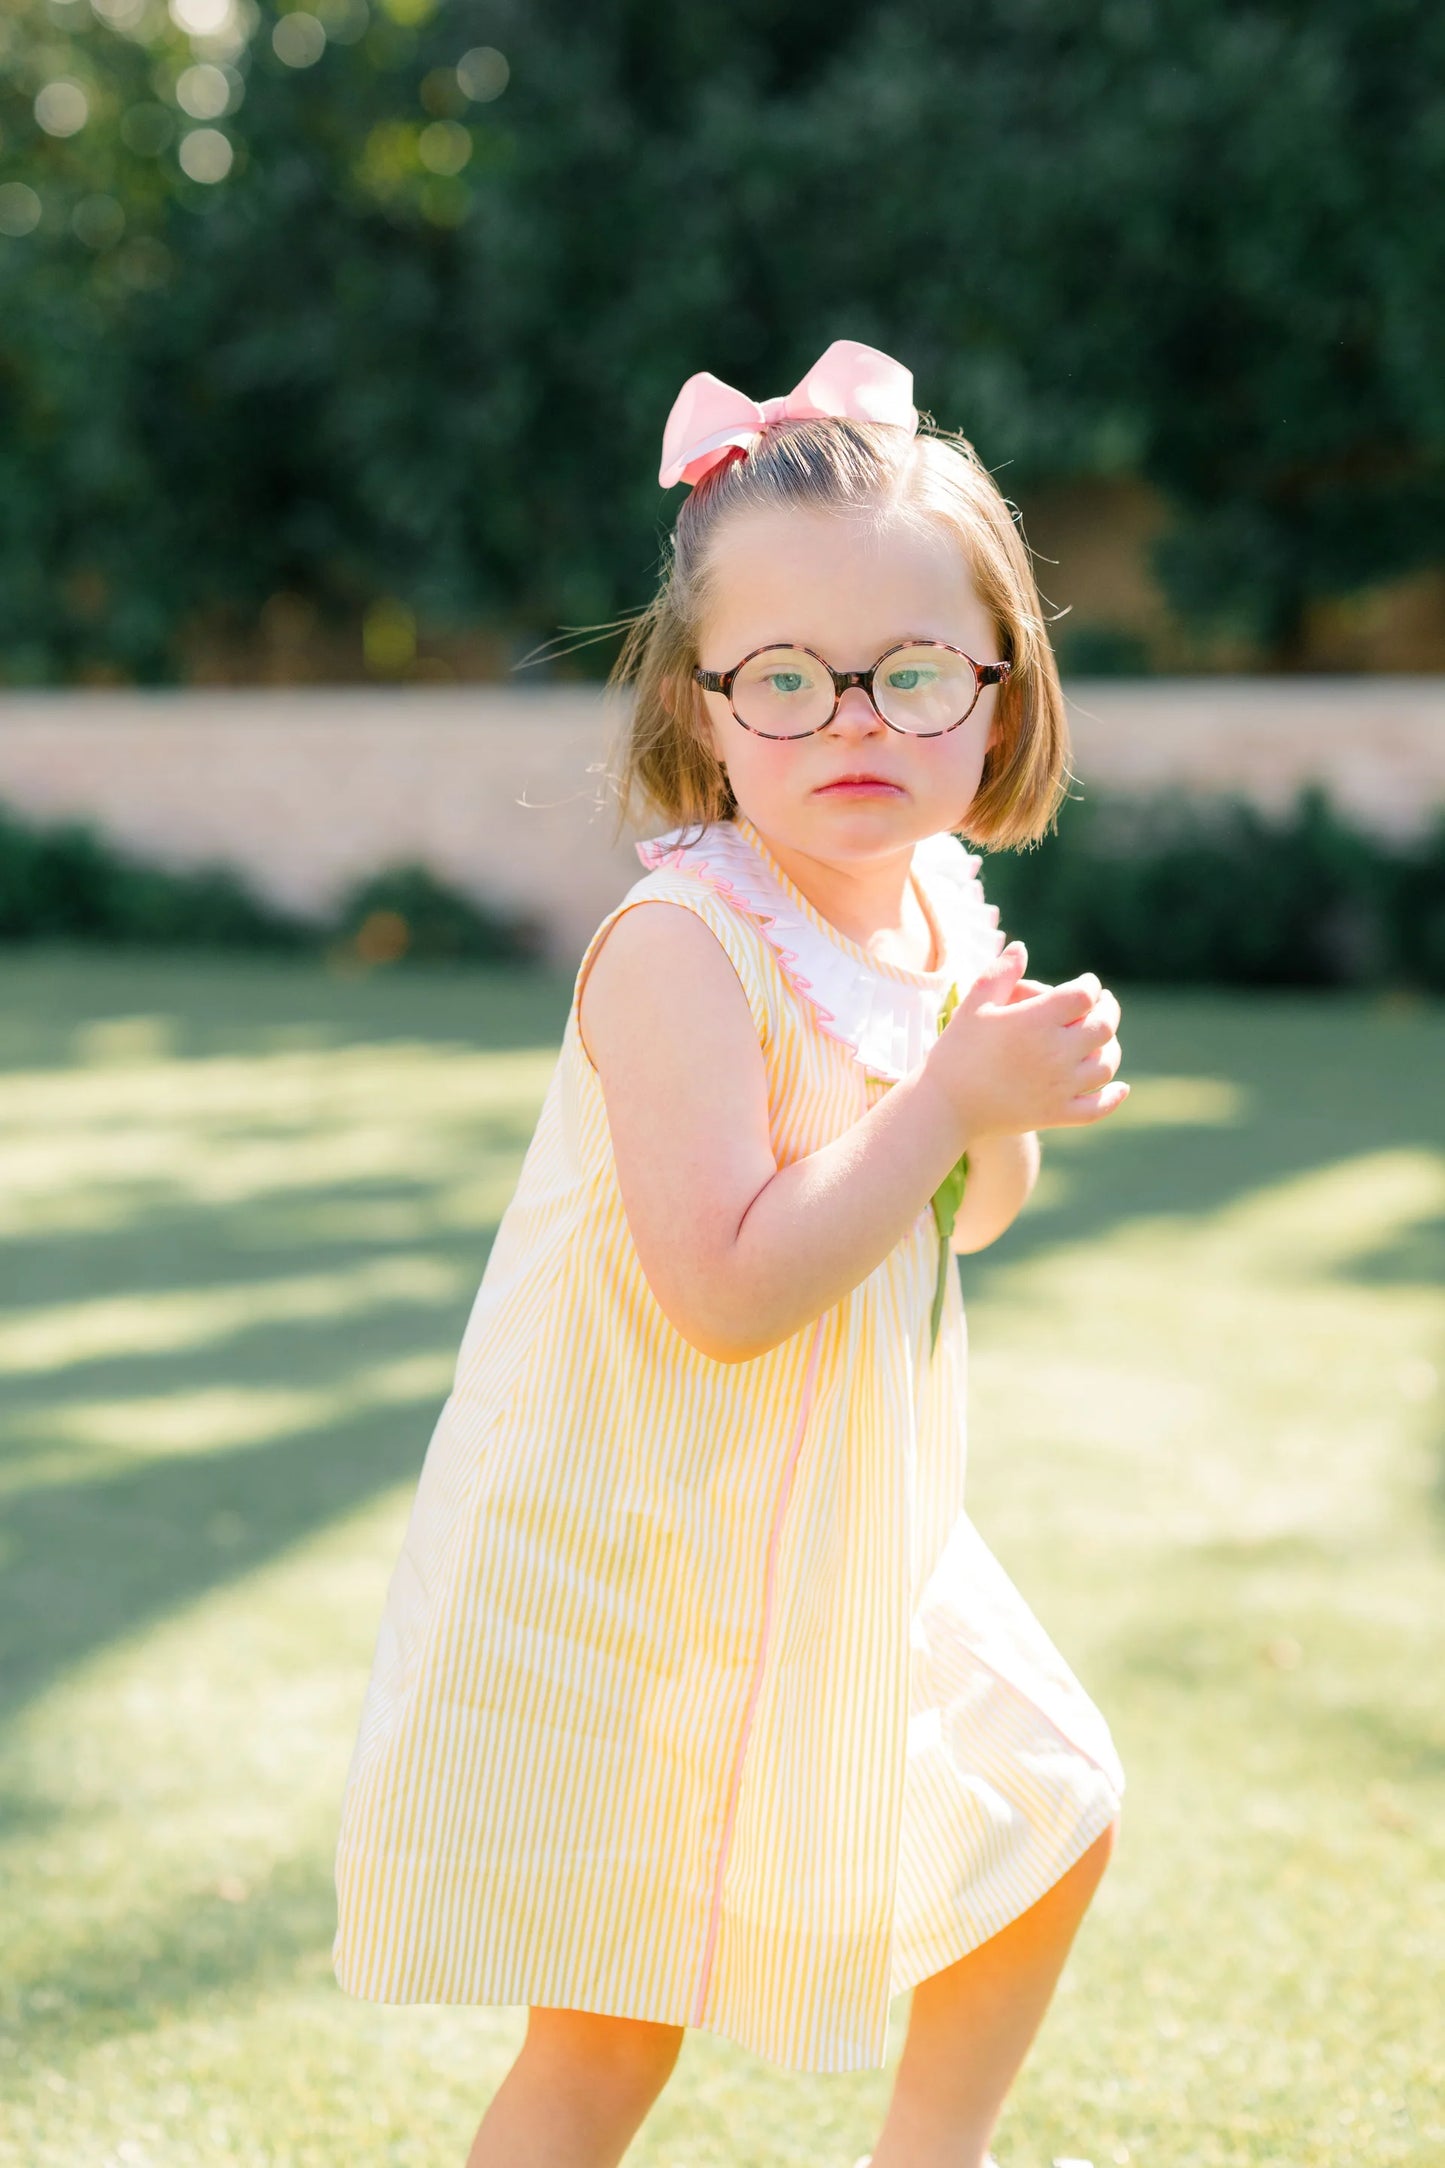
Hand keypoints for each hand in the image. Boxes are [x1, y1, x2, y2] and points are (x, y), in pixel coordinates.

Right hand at [926, 942, 1128, 1140]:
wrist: (945, 1107)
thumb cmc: (956, 1051)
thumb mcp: (974, 1005)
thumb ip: (1000, 973)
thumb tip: (1022, 947)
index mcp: (1036, 1021)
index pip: (1083, 995)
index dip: (1090, 985)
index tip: (1087, 983)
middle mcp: (1055, 1053)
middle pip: (1103, 1026)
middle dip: (1109, 1010)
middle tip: (1104, 1003)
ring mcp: (1060, 1087)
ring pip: (1106, 1064)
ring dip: (1112, 1047)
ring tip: (1104, 1039)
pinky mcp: (1057, 1115)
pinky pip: (1098, 1107)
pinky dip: (1114, 1096)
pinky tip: (1120, 1086)